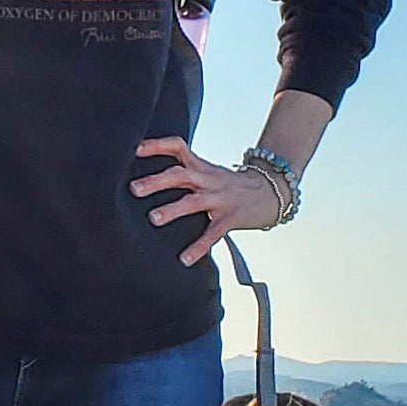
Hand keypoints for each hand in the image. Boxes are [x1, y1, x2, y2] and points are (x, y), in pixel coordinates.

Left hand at [130, 139, 283, 264]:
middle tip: (134, 189)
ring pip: (193, 201)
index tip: (136, 149)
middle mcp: (208, 180)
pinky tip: (185, 259)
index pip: (178, 148)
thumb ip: (187, 173)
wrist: (272, 191)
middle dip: (156, 181)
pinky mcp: (230, 218)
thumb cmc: (232, 185)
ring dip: (172, 209)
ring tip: (153, 218)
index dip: (157, 146)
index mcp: (201, 167)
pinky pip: (212, 233)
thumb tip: (152, 180)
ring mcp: (219, 199)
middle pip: (180, 174)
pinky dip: (198, 247)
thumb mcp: (210, 173)